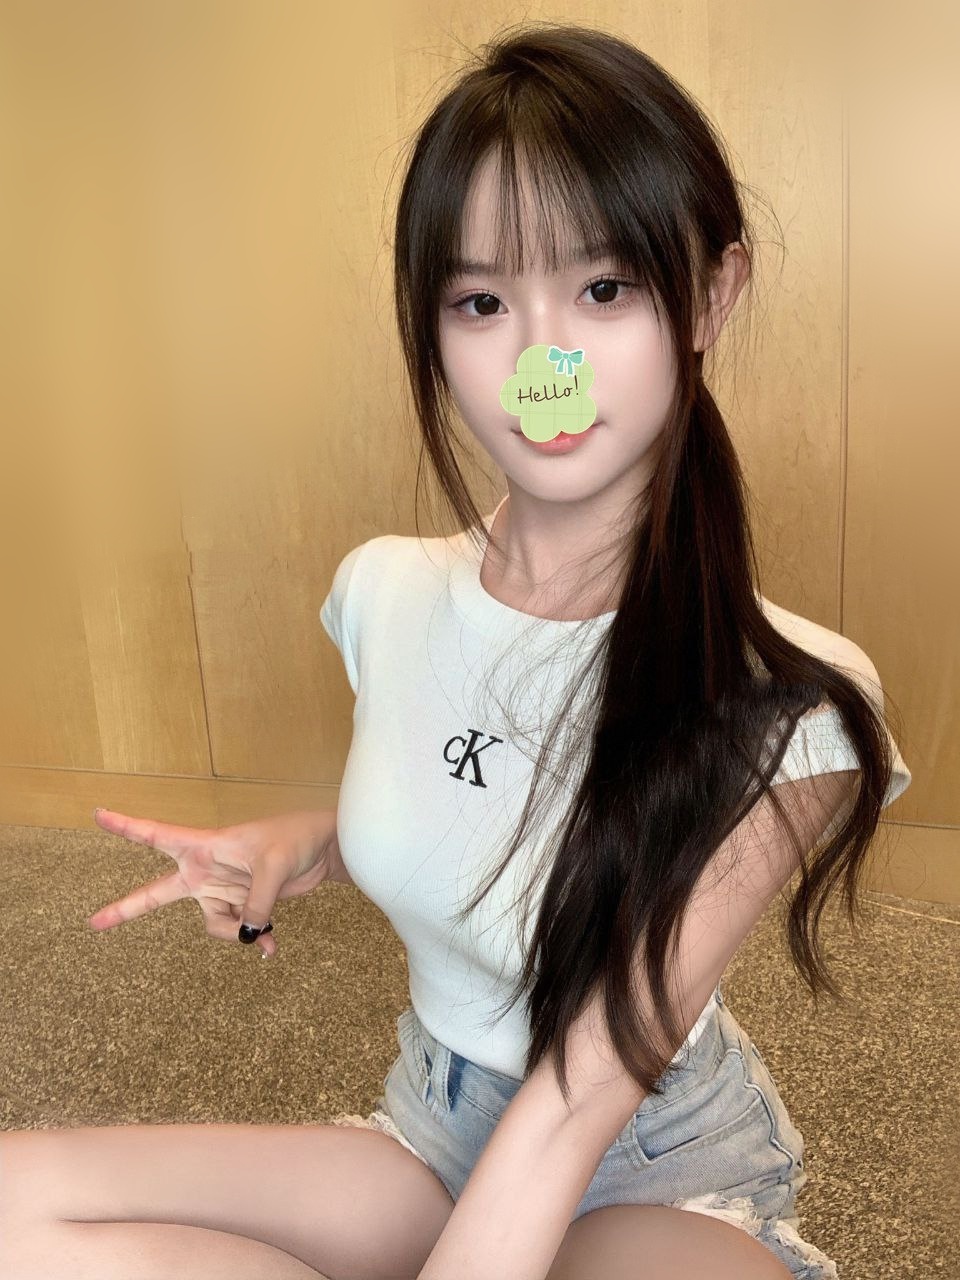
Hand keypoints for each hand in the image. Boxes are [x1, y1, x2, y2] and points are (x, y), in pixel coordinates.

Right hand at [86, 808, 338, 956]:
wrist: (323, 850)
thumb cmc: (295, 839)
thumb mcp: (274, 867)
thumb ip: (255, 902)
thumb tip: (245, 935)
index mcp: (205, 845)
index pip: (157, 835)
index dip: (126, 826)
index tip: (98, 814)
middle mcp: (205, 869)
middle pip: (158, 892)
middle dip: (127, 908)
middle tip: (93, 922)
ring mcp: (221, 889)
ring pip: (211, 924)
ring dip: (236, 931)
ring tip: (266, 928)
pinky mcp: (241, 904)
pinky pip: (236, 930)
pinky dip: (253, 937)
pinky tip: (271, 944)